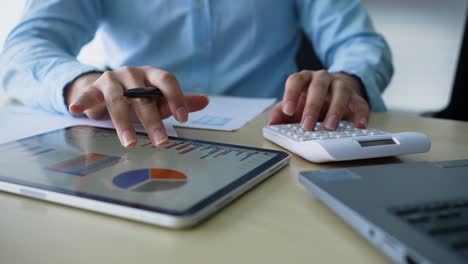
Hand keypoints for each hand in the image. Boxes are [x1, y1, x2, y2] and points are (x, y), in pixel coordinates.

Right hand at [66, 66, 208, 147]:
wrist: (107, 88)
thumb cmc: (139, 96)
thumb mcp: (159, 99)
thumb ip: (179, 101)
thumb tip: (206, 101)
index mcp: (152, 75)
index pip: (167, 81)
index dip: (176, 98)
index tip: (184, 119)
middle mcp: (133, 74)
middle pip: (144, 96)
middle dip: (153, 120)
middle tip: (160, 141)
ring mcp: (112, 79)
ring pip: (119, 100)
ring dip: (124, 123)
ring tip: (129, 143)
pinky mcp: (94, 87)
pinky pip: (89, 95)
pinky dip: (82, 102)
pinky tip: (76, 110)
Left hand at [268, 70, 368, 129]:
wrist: (334, 92)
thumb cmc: (309, 99)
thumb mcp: (294, 105)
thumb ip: (281, 113)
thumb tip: (271, 123)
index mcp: (304, 79)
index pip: (296, 81)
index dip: (291, 94)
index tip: (288, 110)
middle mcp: (322, 78)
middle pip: (318, 87)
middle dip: (312, 107)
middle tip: (307, 126)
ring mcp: (340, 85)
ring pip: (340, 92)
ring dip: (335, 109)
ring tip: (330, 127)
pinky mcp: (356, 96)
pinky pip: (361, 103)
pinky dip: (361, 114)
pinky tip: (359, 126)